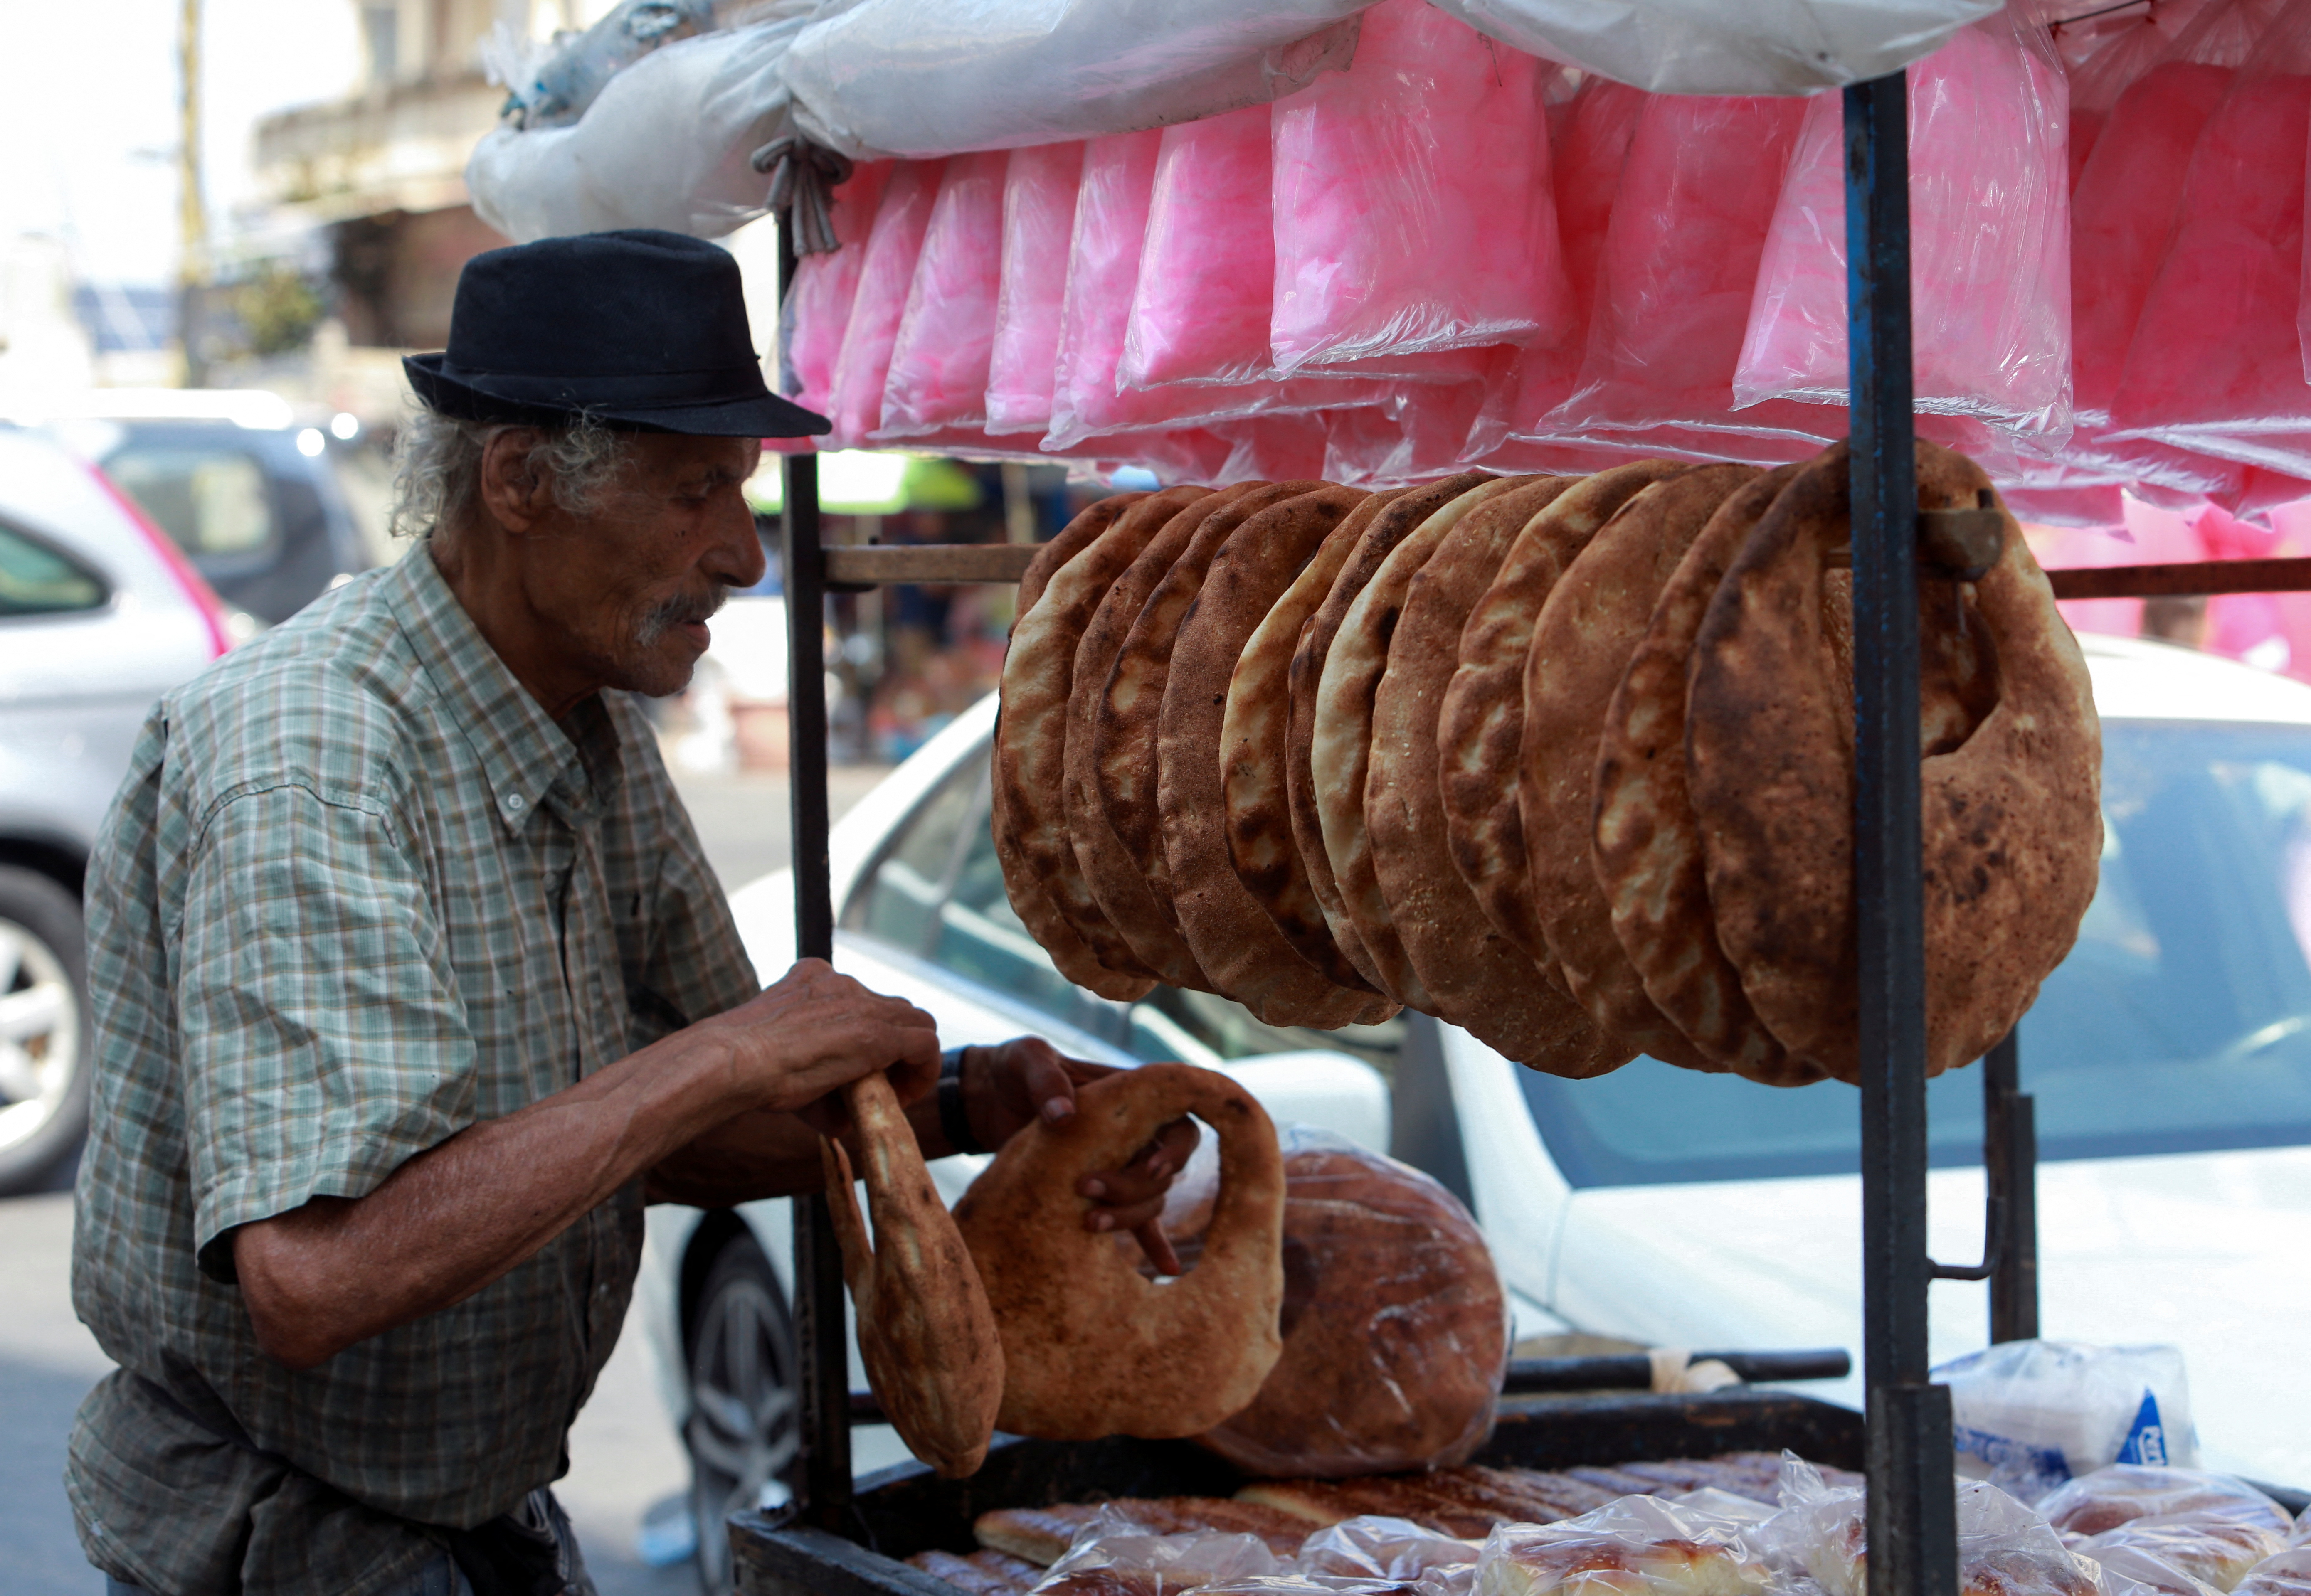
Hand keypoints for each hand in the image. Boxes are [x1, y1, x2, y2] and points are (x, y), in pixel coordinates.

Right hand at [702, 959, 939, 1134]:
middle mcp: (840, 983)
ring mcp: (861, 1004)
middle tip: (880, 1084)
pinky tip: (905, 1096)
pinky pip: (924, 1044)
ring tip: (893, 1093)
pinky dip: (923, 1070)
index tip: (860, 1068)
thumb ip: (813, 1069)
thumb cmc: (744, 1069)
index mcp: (813, 979)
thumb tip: (839, 1116)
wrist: (732, 1063)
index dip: (870, 1035)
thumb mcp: (780, 1055)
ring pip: (913, 1022)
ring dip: (908, 1059)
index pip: (861, 1000)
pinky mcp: (877, 1033)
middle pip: (892, 1009)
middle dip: (893, 1046)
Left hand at [959, 1038, 1198, 1272]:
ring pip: (1150, 1200)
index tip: (1150, 1165)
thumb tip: (1065, 1116)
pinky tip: (1166, 1271)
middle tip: (1089, 1190)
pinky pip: (1138, 1221)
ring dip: (1128, 1216)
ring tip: (1089, 1224)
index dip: (1175, 1148)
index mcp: (1130, 1099)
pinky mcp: (1100, 1192)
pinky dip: (1153, 1244)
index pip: (1179, 1123)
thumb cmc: (1015, 1069)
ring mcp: (1120, 1166)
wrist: (989, 1098)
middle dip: (1134, 1186)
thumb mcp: (1027, 1060)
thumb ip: (1046, 1078)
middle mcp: (1134, 1135)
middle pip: (1164, 1171)